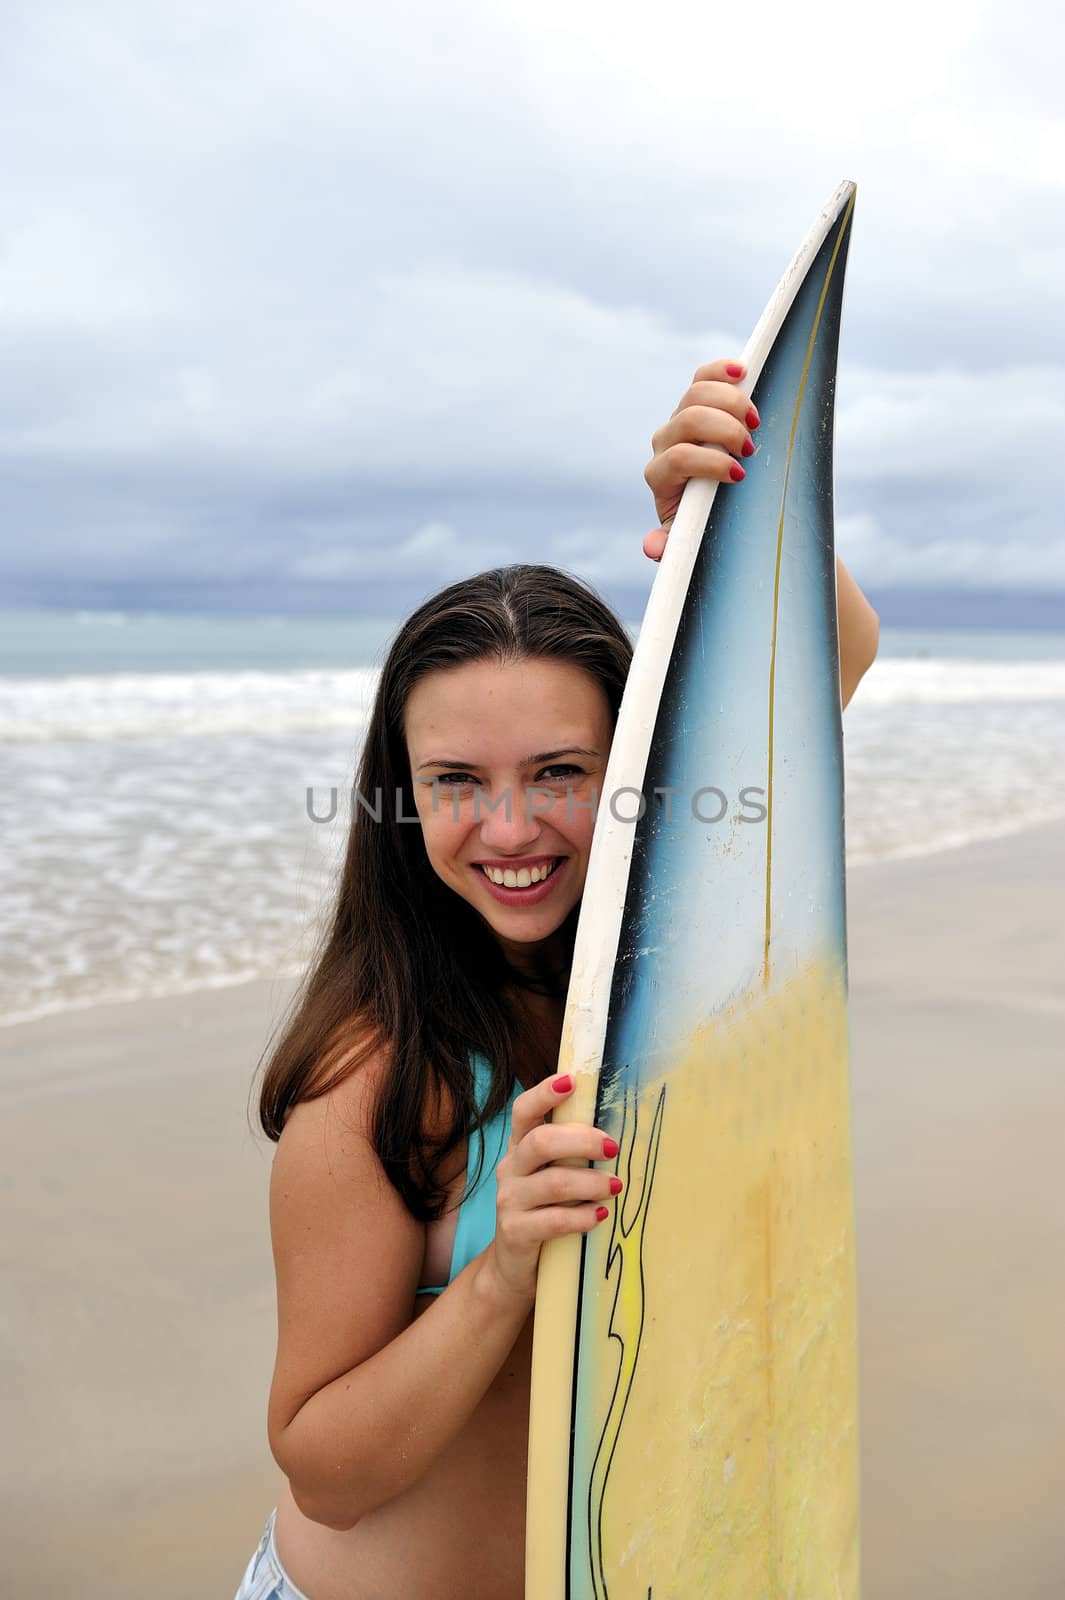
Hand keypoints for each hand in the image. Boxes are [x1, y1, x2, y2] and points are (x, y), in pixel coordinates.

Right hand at [485, 1073, 622, 1301]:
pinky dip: (582, 1217)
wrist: (513, 1267)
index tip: (572, 1081)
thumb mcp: (551, 1175)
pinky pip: (553, 1220)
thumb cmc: (544, 1211)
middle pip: (541, 1142)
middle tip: (613, 1148)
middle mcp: (510, 1168)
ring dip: (591, 1182)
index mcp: (520, 1147)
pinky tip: (600, 1215)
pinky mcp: (515, 1233)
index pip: (524, 1111)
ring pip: (552, 1182)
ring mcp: (509, 1201)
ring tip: (616, 1186)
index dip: (545, 1093)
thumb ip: (570, 1153)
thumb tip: (616, 1129)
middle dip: (582, 1140)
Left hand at [643, 358, 758, 561]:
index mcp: (660, 476)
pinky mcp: (695, 401)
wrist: (699, 500)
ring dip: (732, 402)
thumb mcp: (685, 538)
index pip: (678, 459)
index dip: (710, 463)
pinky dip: (723, 370)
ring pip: (698, 393)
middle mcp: (665, 443)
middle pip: (691, 419)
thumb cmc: (697, 522)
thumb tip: (654, 548)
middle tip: (750, 447)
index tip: (739, 474)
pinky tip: (743, 371)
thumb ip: (671, 545)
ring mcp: (679, 418)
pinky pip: (704, 376)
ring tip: (755, 420)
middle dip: (726, 430)